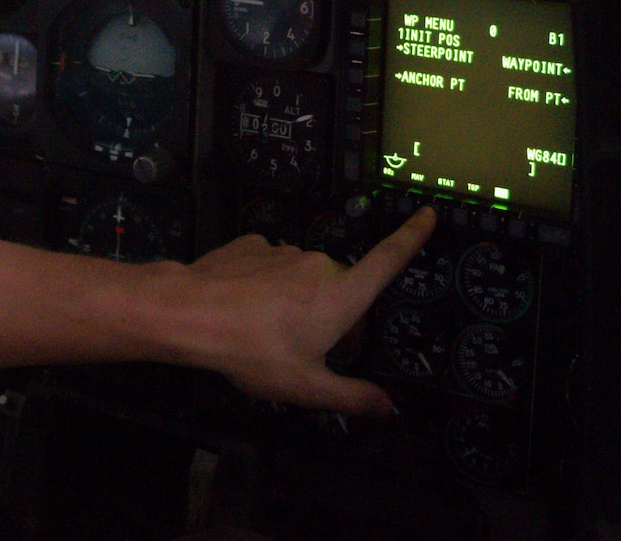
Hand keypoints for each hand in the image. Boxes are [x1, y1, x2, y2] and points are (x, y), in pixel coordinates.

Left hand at [143, 206, 436, 415]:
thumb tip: (390, 407)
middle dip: (329, 315)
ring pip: (300, 278)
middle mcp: (320, 264)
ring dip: (292, 300)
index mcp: (342, 295)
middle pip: (338, 289)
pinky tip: (243, 306)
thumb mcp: (306, 387)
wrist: (190, 313)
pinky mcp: (252, 244)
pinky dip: (263, 284)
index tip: (429, 212)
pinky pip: (269, 266)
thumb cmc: (255, 351)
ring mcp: (283, 250)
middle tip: (300, 348)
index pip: (388, 260)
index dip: (411, 237)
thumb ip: (352, 397)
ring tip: (262, 331)